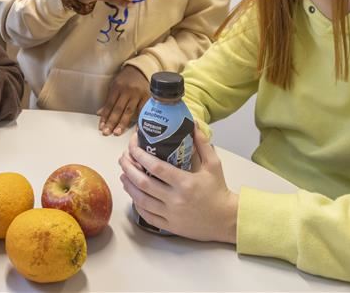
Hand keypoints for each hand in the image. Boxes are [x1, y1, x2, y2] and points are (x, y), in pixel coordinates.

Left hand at [97, 65, 148, 135]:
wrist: (140, 70)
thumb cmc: (125, 79)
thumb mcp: (114, 86)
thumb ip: (108, 100)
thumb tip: (99, 113)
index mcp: (117, 87)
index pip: (109, 104)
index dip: (105, 116)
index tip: (101, 127)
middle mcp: (127, 91)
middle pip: (118, 109)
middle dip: (112, 121)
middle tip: (107, 132)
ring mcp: (138, 94)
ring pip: (129, 111)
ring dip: (122, 123)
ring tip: (117, 132)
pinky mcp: (148, 97)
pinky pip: (142, 111)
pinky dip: (139, 121)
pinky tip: (136, 130)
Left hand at [118, 127, 238, 242]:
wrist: (226, 219)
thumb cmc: (219, 190)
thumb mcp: (213, 164)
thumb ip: (202, 143)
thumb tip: (193, 123)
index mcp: (185, 182)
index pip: (156, 167)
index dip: (140, 155)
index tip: (133, 146)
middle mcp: (175, 199)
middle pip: (143, 183)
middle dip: (129, 168)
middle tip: (123, 158)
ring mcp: (171, 214)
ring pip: (141, 199)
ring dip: (129, 185)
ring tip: (123, 174)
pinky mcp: (170, 226)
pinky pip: (147, 215)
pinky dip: (136, 204)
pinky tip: (133, 194)